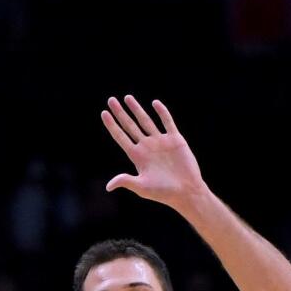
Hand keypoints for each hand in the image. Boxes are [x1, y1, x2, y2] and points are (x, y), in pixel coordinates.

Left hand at [100, 95, 208, 211]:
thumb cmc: (164, 193)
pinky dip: (162, 112)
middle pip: (130, 126)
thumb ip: (126, 181)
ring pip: (146, 121)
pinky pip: (167, 122)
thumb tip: (108, 186)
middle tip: (111, 100)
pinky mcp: (175, 140)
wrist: (187, 191)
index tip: (104, 113)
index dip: (112, 125)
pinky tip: (155, 103)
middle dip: (120, 113)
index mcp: (137, 156)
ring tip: (127, 97)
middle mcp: (147, 147)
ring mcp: (161, 142)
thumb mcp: (142, 187)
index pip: (121, 137)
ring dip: (137, 109)